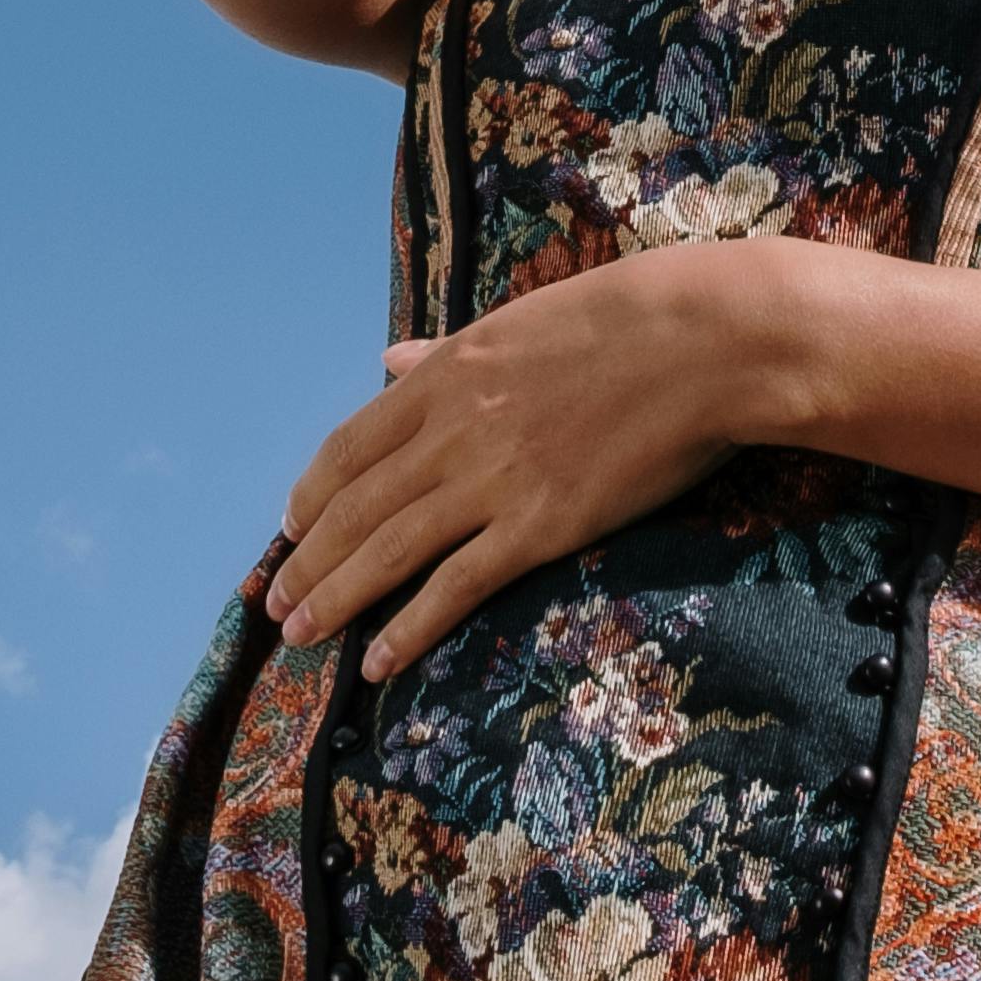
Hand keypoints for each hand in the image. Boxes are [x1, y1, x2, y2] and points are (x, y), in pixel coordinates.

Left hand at [271, 246, 769, 680]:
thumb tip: (387, 358)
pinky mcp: (540, 526)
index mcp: (445, 376)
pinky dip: (409, 627)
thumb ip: (444, 351)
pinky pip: (457, 586)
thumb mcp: (517, 322)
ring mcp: (494, 481)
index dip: (310, 497)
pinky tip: (379, 660)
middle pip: (355, 508)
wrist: (705, 343)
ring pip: (389, 551)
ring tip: (300, 637)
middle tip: (274, 606)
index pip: (350, 446)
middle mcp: (452, 431)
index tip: (288, 531)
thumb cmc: (624, 320)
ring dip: (336, 600)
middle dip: (306, 563)